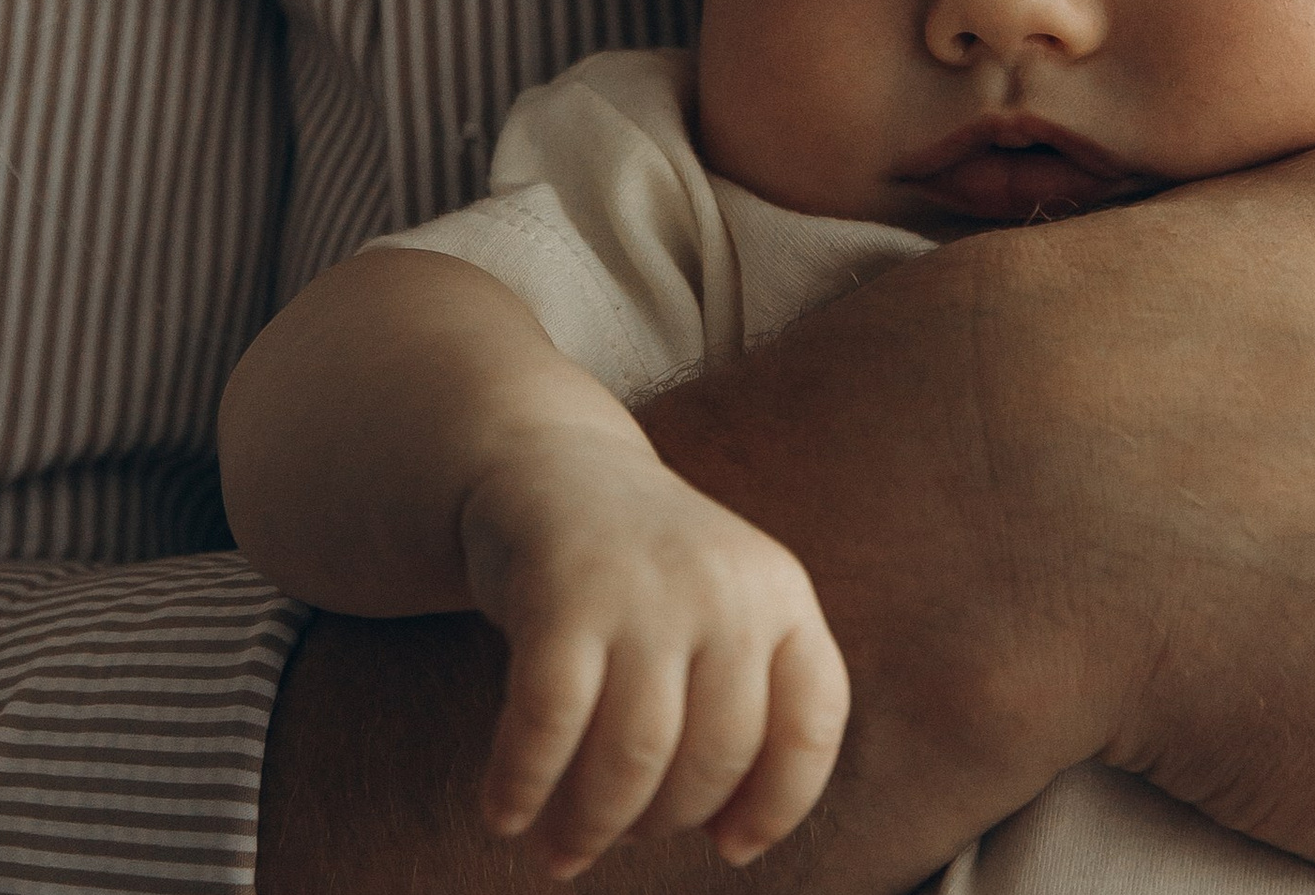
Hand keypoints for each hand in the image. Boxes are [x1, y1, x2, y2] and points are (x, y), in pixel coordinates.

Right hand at [461, 424, 849, 879]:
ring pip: (634, 757)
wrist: (551, 465)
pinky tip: (504, 812)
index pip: (810, 723)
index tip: (730, 847)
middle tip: (618, 837)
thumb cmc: (645, 573)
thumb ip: (743, 699)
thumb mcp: (724, 607)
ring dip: (592, 825)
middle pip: (714, 759)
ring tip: (562, 849)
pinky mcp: (563, 589)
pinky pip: (549, 723)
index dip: (778, 803)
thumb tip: (733, 839)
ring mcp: (645, 585)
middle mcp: (724, 584)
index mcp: (779, 591)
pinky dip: (522, 784)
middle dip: (662, 823)